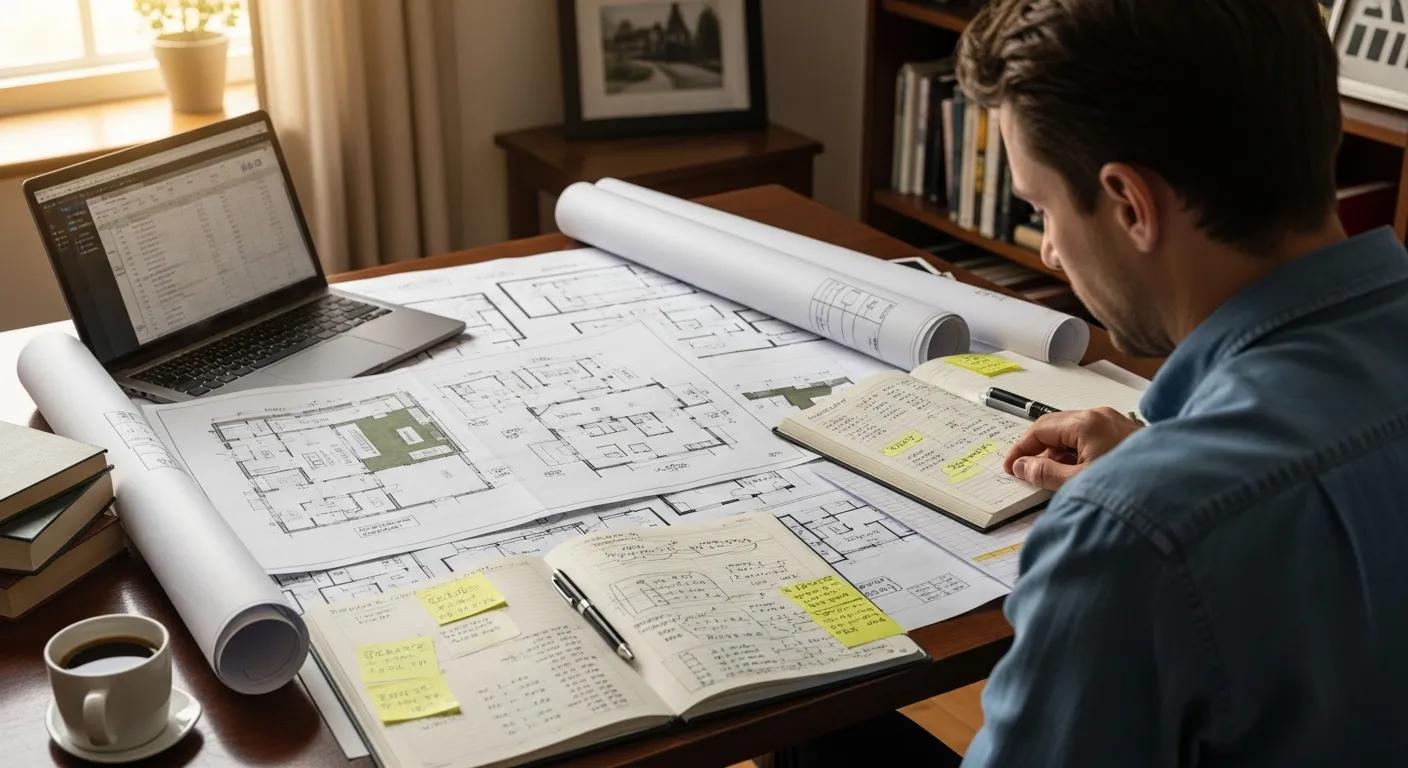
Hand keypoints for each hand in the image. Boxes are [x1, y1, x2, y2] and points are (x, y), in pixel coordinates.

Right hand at [1003, 407, 1142, 490]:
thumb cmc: (1131, 487)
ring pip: (1074, 433)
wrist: (1178, 493)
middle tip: (1025, 472)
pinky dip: (1077, 453)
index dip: (1021, 449)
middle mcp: (1102, 416)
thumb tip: (1022, 466)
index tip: (1010, 466)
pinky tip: (1077, 474)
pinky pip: (1092, 438)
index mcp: (1087, 422)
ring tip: (1052, 478)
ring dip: (1058, 452)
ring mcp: (1117, 423)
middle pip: (1056, 426)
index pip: (1040, 429)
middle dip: (1038, 449)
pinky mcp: (1127, 435)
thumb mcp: (1077, 483)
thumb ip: (1044, 473)